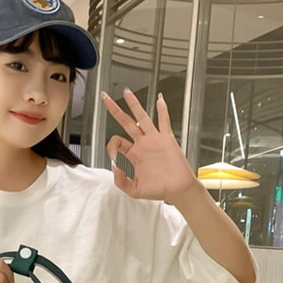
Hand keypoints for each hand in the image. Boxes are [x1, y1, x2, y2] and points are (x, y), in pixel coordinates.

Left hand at [101, 89, 201, 204]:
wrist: (177, 189)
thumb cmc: (158, 190)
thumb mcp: (134, 190)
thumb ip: (121, 181)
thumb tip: (114, 167)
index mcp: (134, 154)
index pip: (117, 141)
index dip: (111, 146)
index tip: (112, 157)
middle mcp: (143, 144)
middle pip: (126, 122)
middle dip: (115, 110)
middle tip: (105, 97)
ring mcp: (154, 139)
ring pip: (142, 117)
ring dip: (134, 104)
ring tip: (126, 92)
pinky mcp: (166, 139)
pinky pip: (164, 121)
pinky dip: (163, 110)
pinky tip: (160, 99)